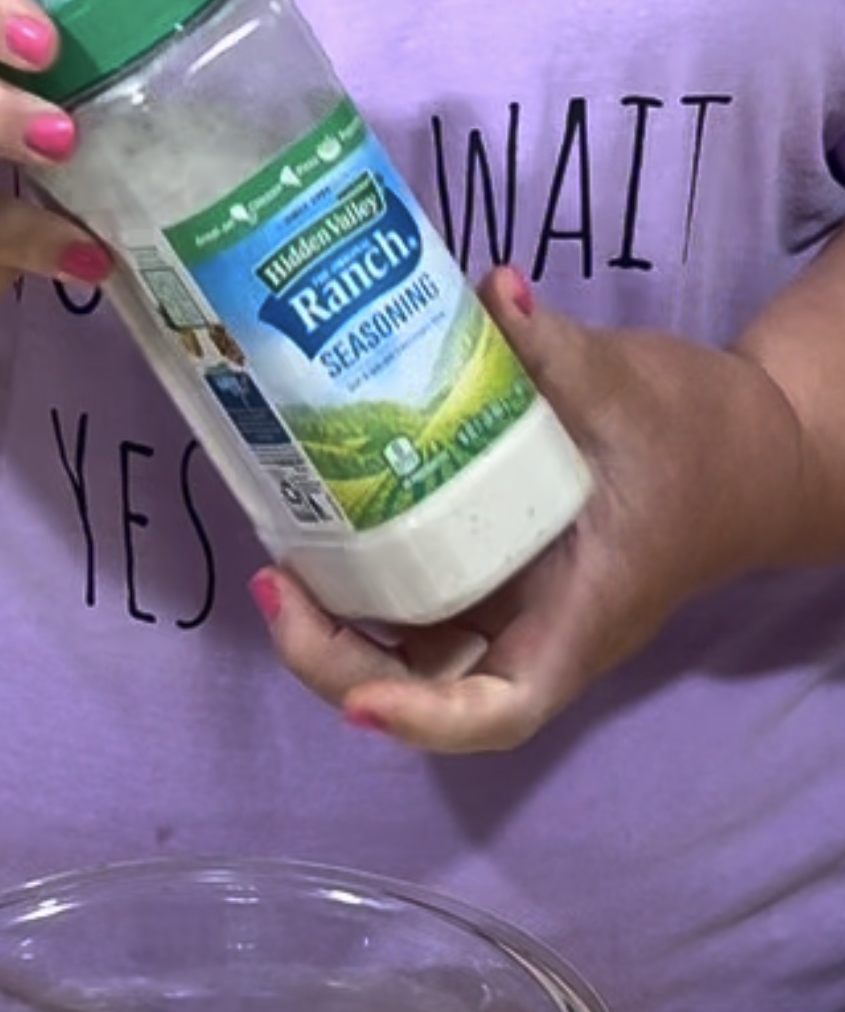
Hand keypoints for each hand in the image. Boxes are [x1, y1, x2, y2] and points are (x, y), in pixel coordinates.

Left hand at [250, 265, 808, 752]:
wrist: (738, 454)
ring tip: (273, 561)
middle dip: (335, 660)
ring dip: (330, 629)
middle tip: (275, 581)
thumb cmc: (697, 439)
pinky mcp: (480, 580)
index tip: (357, 700)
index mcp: (577, 623)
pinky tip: (306, 528)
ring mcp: (500, 614)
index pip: (498, 711)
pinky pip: (405, 603)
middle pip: (422, 692)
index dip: (421, 718)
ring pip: (401, 656)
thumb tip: (497, 292)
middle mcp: (529, 636)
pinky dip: (351, 583)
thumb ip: (561, 353)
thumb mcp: (633, 391)